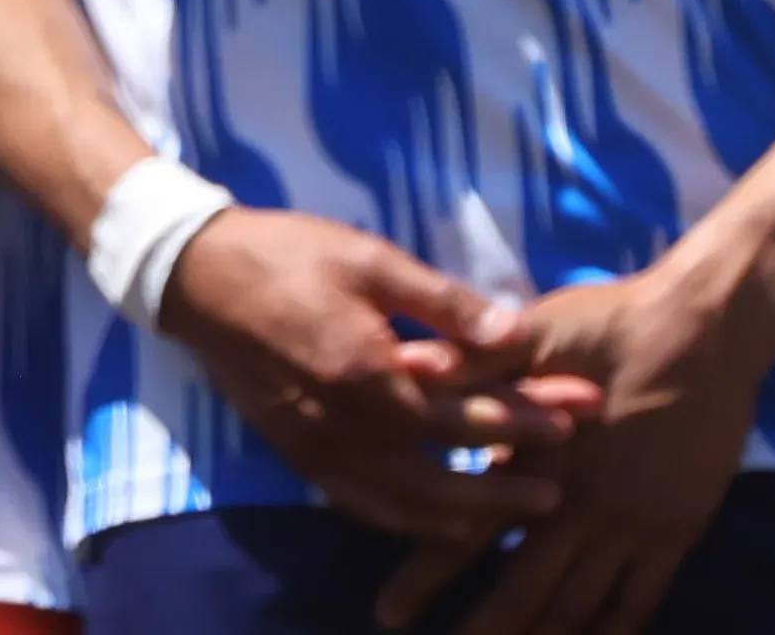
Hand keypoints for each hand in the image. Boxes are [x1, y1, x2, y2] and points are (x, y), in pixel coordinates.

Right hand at [154, 209, 589, 549]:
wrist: (196, 277)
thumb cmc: (287, 254)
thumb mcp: (368, 257)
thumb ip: (441, 300)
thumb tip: (512, 332)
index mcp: (370, 373)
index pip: (466, 410)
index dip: (527, 414)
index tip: (578, 416)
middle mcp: (348, 425)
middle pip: (444, 472)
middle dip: (508, 482)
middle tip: (561, 489)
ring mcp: (320, 448)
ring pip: (405, 504)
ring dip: (465, 514)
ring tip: (513, 519)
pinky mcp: (298, 454)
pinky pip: (361, 504)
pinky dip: (406, 520)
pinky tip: (435, 521)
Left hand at [366, 263, 770, 634]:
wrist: (709, 330)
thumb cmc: (610, 324)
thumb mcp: (536, 332)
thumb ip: (473, 362)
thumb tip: (408, 369)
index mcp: (537, 458)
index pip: (471, 531)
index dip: (427, 576)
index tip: (391, 613)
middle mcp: (580, 504)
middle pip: (525, 589)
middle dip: (486, 629)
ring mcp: (633, 525)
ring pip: (579, 606)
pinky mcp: (676, 531)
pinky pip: (640, 600)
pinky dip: (613, 630)